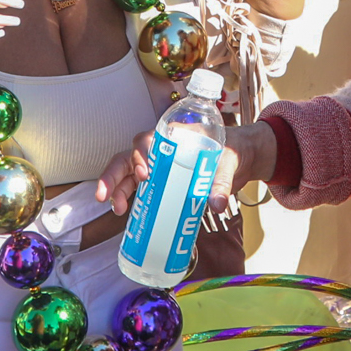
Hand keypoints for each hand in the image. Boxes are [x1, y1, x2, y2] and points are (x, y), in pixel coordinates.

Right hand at [97, 127, 248, 219]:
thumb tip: (217, 204)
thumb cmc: (233, 151)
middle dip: (113, 176)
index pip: (146, 140)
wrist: (244, 158)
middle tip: (106, 196)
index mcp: (174, 137)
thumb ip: (222, 182)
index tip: (144, 174)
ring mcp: (159, 166)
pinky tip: (126, 213)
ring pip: (128, 175)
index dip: (139, 155)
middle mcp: (161, 150)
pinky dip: (130, 199)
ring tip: (117, 209)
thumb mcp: (229, 163)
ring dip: (117, 191)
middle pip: (129, 158)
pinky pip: (139, 189)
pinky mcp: (162, 182)